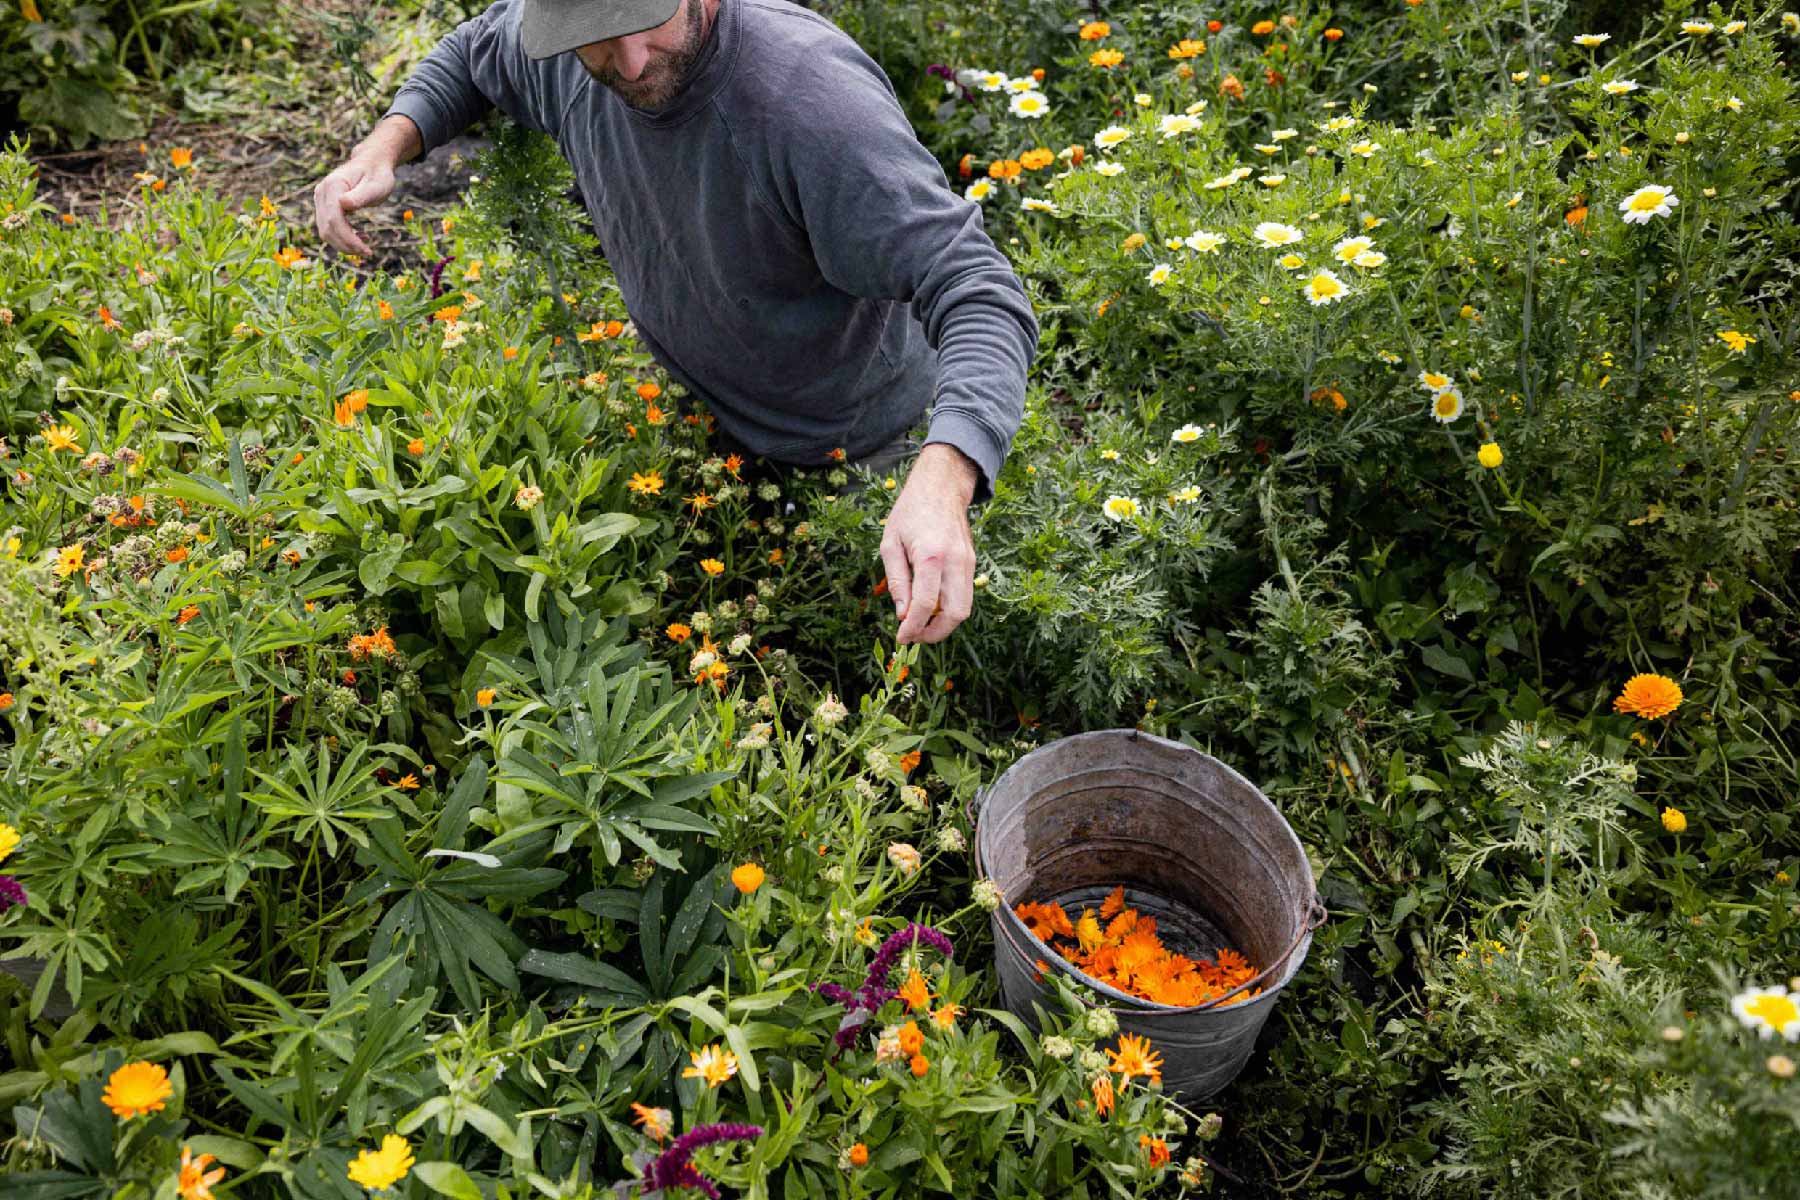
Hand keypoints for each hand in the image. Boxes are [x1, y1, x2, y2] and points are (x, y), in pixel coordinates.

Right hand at [313, 157, 395, 256]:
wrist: (371, 163)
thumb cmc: (377, 174)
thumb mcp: (376, 185)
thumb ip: (361, 195)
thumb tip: (344, 204)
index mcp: (333, 186)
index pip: (334, 220)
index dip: (348, 239)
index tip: (366, 251)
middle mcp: (322, 192)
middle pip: (327, 228)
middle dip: (346, 245)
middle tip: (368, 253)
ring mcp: (320, 198)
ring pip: (325, 230)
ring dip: (343, 244)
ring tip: (365, 247)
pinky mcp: (324, 205)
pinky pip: (328, 227)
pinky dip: (342, 238)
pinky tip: (360, 237)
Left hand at [880, 443, 979, 643]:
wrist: (941, 487)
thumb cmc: (910, 512)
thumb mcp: (890, 544)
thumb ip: (897, 581)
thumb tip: (902, 614)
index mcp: (932, 555)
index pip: (926, 604)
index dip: (913, 627)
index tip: (901, 637)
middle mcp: (955, 561)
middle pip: (955, 614)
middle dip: (934, 634)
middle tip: (914, 636)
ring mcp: (968, 562)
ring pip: (964, 609)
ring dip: (944, 624)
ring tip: (921, 624)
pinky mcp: (972, 562)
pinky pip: (965, 595)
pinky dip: (949, 609)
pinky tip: (931, 607)